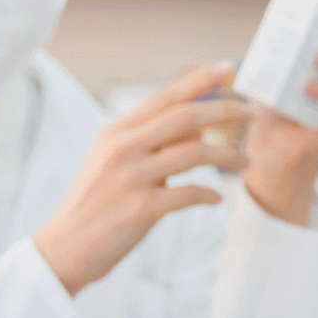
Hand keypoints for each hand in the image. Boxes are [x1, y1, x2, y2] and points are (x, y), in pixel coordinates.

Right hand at [34, 63, 250, 295]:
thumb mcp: (115, 162)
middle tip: (252, 113)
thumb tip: (197, 127)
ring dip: (227, 155)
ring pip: (193, 152)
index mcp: (117, 132)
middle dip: (225, 111)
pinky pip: (189, 193)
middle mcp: (123, 148)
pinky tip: (217, 198)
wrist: (65, 247)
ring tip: (245, 161)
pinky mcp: (141, 208)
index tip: (228, 69)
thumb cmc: (95, 204)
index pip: (165, 96)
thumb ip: (152, 142)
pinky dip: (209, 195)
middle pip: (185, 117)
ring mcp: (132, 177)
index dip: (199, 81)